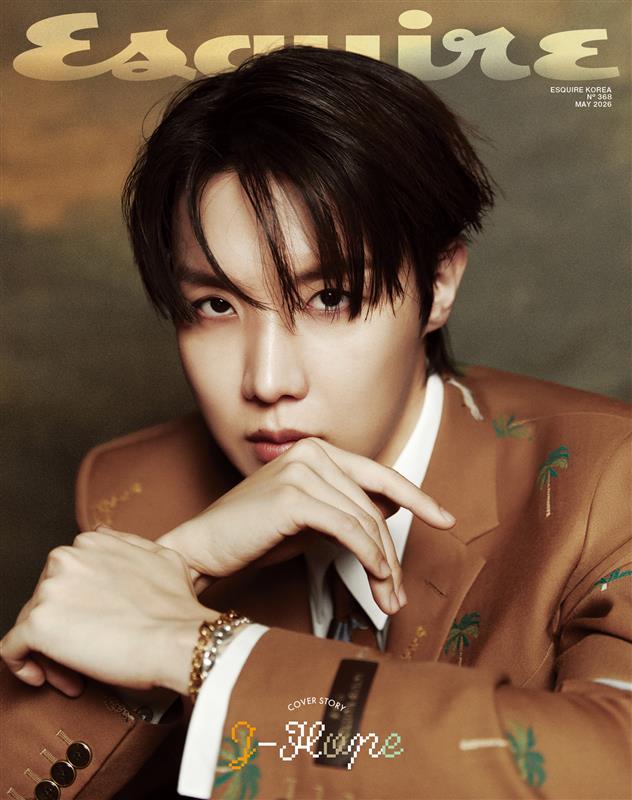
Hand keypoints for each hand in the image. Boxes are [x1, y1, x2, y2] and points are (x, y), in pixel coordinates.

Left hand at [0, 531, 211, 695]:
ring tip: (76, 675)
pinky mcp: (38, 626)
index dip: (77, 607)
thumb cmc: (175, 605)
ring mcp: (49, 591)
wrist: (179, 639)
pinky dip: (22, 665)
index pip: (65, 578)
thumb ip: (125, 543)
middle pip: (46, 602)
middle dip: (63, 631)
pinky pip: (12, 649)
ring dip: (50, 652)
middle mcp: (64, 559)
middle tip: (86, 657)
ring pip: (31, 627)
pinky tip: (41, 677)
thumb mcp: (160, 555)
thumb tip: (104, 534)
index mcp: (89, 543)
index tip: (92, 627)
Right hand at [159, 437, 454, 614]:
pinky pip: (349, 529)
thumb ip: (346, 508)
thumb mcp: (309, 518)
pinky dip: (369, 557)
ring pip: (365, 522)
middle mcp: (312, 453)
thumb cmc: (253, 536)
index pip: (378, 474)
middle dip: (392, 555)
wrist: (202, 548)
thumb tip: (392, 510)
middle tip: (398, 594)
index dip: (416, 496)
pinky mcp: (294, 496)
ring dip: (383, 566)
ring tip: (388, 600)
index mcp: (316, 451)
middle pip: (374, 506)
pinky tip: (377, 578)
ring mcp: (302, 470)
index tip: (445, 518)